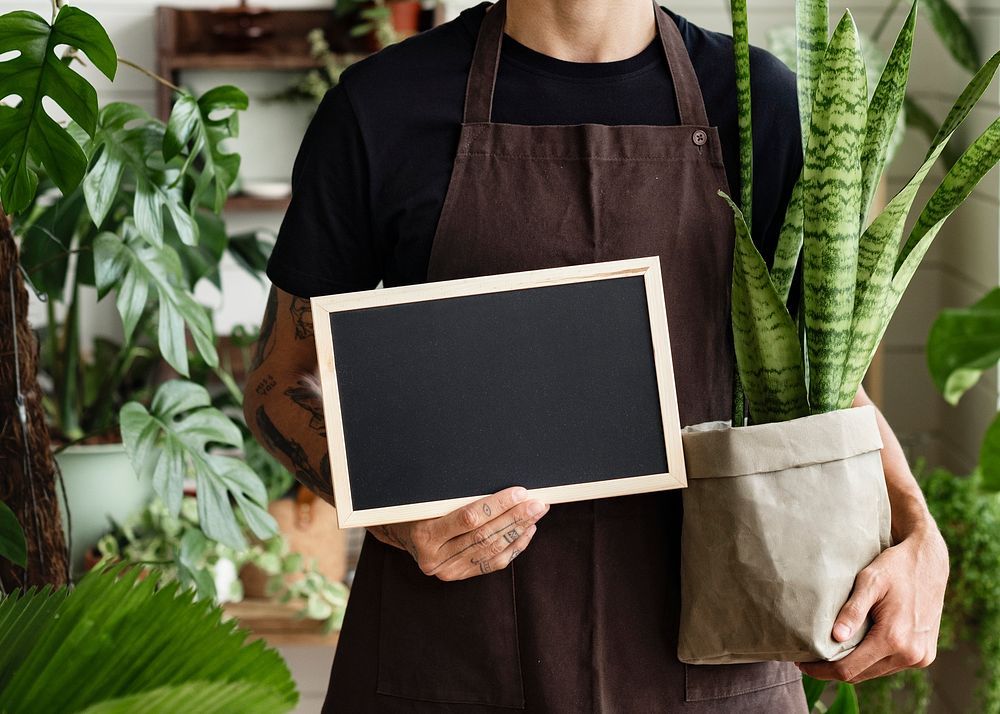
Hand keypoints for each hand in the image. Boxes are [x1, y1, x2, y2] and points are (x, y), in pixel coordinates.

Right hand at [369, 486, 549, 580]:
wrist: (398, 530)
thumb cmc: (415, 506)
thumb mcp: (427, 496)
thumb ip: (455, 494)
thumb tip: (498, 481)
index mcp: (424, 533)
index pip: (469, 518)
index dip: (497, 505)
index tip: (519, 492)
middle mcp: (434, 557)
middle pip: (484, 536)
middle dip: (515, 517)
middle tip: (537, 503)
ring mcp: (446, 570)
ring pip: (491, 550)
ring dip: (519, 530)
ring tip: (536, 513)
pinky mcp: (457, 575)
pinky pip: (492, 563)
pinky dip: (513, 547)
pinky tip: (527, 531)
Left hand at [797, 527, 948, 682]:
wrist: (930, 563)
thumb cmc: (895, 568)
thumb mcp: (869, 582)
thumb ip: (852, 610)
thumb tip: (835, 637)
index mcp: (894, 639)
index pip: (849, 669)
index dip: (821, 670)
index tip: (802, 663)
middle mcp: (910, 655)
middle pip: (861, 675)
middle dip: (833, 670)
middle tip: (811, 659)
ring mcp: (920, 658)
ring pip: (876, 672)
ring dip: (853, 666)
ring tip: (830, 652)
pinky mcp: (925, 655)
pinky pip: (890, 665)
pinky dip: (872, 660)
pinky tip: (857, 646)